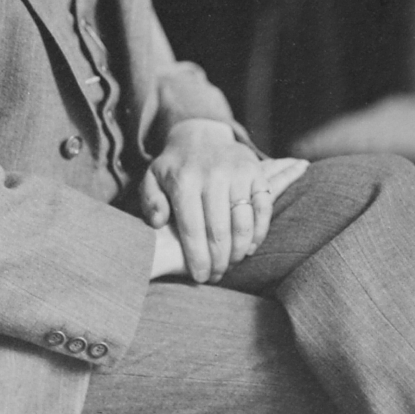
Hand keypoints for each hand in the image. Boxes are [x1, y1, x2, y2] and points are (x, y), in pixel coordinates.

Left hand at [139, 119, 308, 282]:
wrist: (200, 136)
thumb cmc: (174, 167)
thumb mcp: (152, 180)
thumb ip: (150, 201)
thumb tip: (159, 222)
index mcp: (183, 181)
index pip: (192, 229)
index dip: (197, 258)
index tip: (199, 277)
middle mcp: (212, 176)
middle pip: (219, 231)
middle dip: (218, 261)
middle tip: (216, 275)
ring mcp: (237, 173)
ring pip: (243, 223)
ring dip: (239, 251)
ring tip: (231, 264)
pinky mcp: (256, 173)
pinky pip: (263, 209)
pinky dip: (259, 233)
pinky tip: (249, 247)